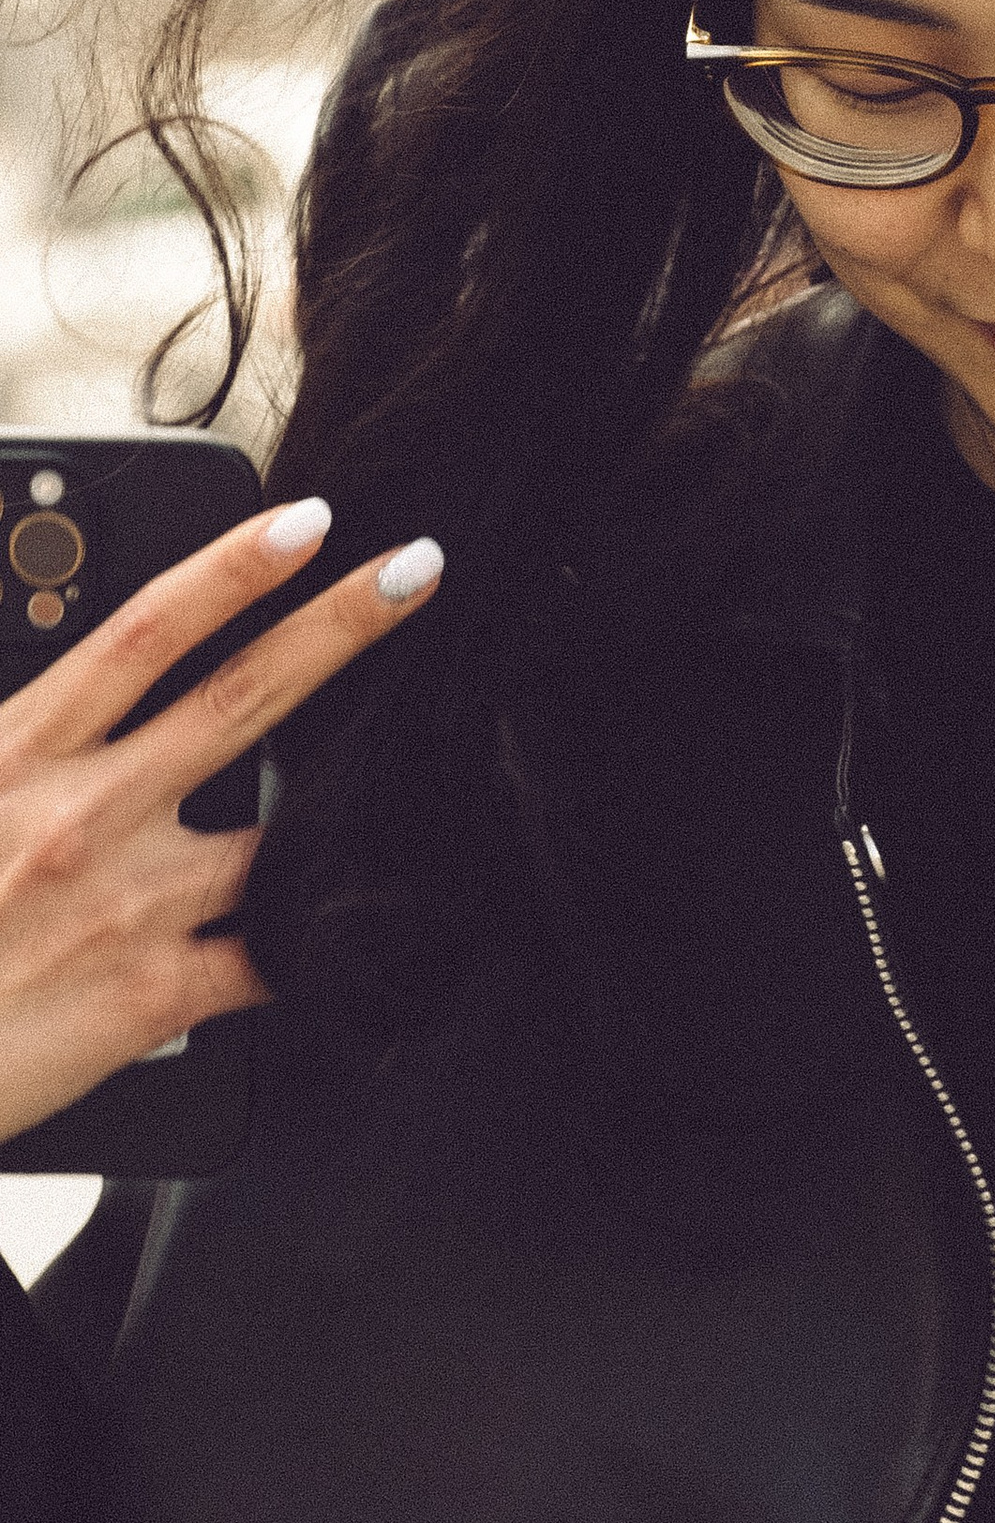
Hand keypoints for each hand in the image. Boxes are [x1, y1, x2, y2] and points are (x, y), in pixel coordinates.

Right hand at [0, 499, 443, 1151]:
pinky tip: (376, 916)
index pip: (143, 633)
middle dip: (341, 627)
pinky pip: (273, 955)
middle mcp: (86, 818)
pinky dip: (328, 934)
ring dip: (355, 798)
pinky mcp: (153, 998)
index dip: (233, 569)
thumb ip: (16, 736)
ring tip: (426, 765)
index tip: (307, 523)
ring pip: (281, 836)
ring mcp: (130, 907)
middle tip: (417, 572)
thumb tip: (74, 680)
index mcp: (18, 754)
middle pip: (242, 700)